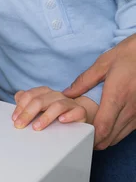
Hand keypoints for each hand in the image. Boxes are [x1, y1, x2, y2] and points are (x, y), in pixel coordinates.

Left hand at [12, 86, 90, 130]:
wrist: (78, 116)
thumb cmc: (55, 113)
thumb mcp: (40, 108)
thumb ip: (27, 102)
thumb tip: (17, 98)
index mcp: (45, 92)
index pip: (30, 95)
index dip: (21, 106)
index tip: (15, 118)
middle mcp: (56, 95)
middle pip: (40, 100)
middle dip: (28, 113)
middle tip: (20, 125)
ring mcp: (69, 102)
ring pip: (57, 105)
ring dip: (45, 117)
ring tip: (37, 127)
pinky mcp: (80, 111)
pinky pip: (77, 111)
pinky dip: (68, 116)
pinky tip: (61, 121)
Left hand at [63, 34, 135, 148]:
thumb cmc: (126, 56)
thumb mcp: (103, 64)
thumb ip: (85, 81)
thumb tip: (68, 93)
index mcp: (116, 95)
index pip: (103, 126)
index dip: (90, 136)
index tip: (78, 135)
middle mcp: (129, 108)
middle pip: (110, 136)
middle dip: (94, 140)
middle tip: (80, 135)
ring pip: (119, 136)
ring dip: (105, 138)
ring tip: (91, 131)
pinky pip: (127, 131)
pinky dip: (115, 133)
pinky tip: (106, 126)